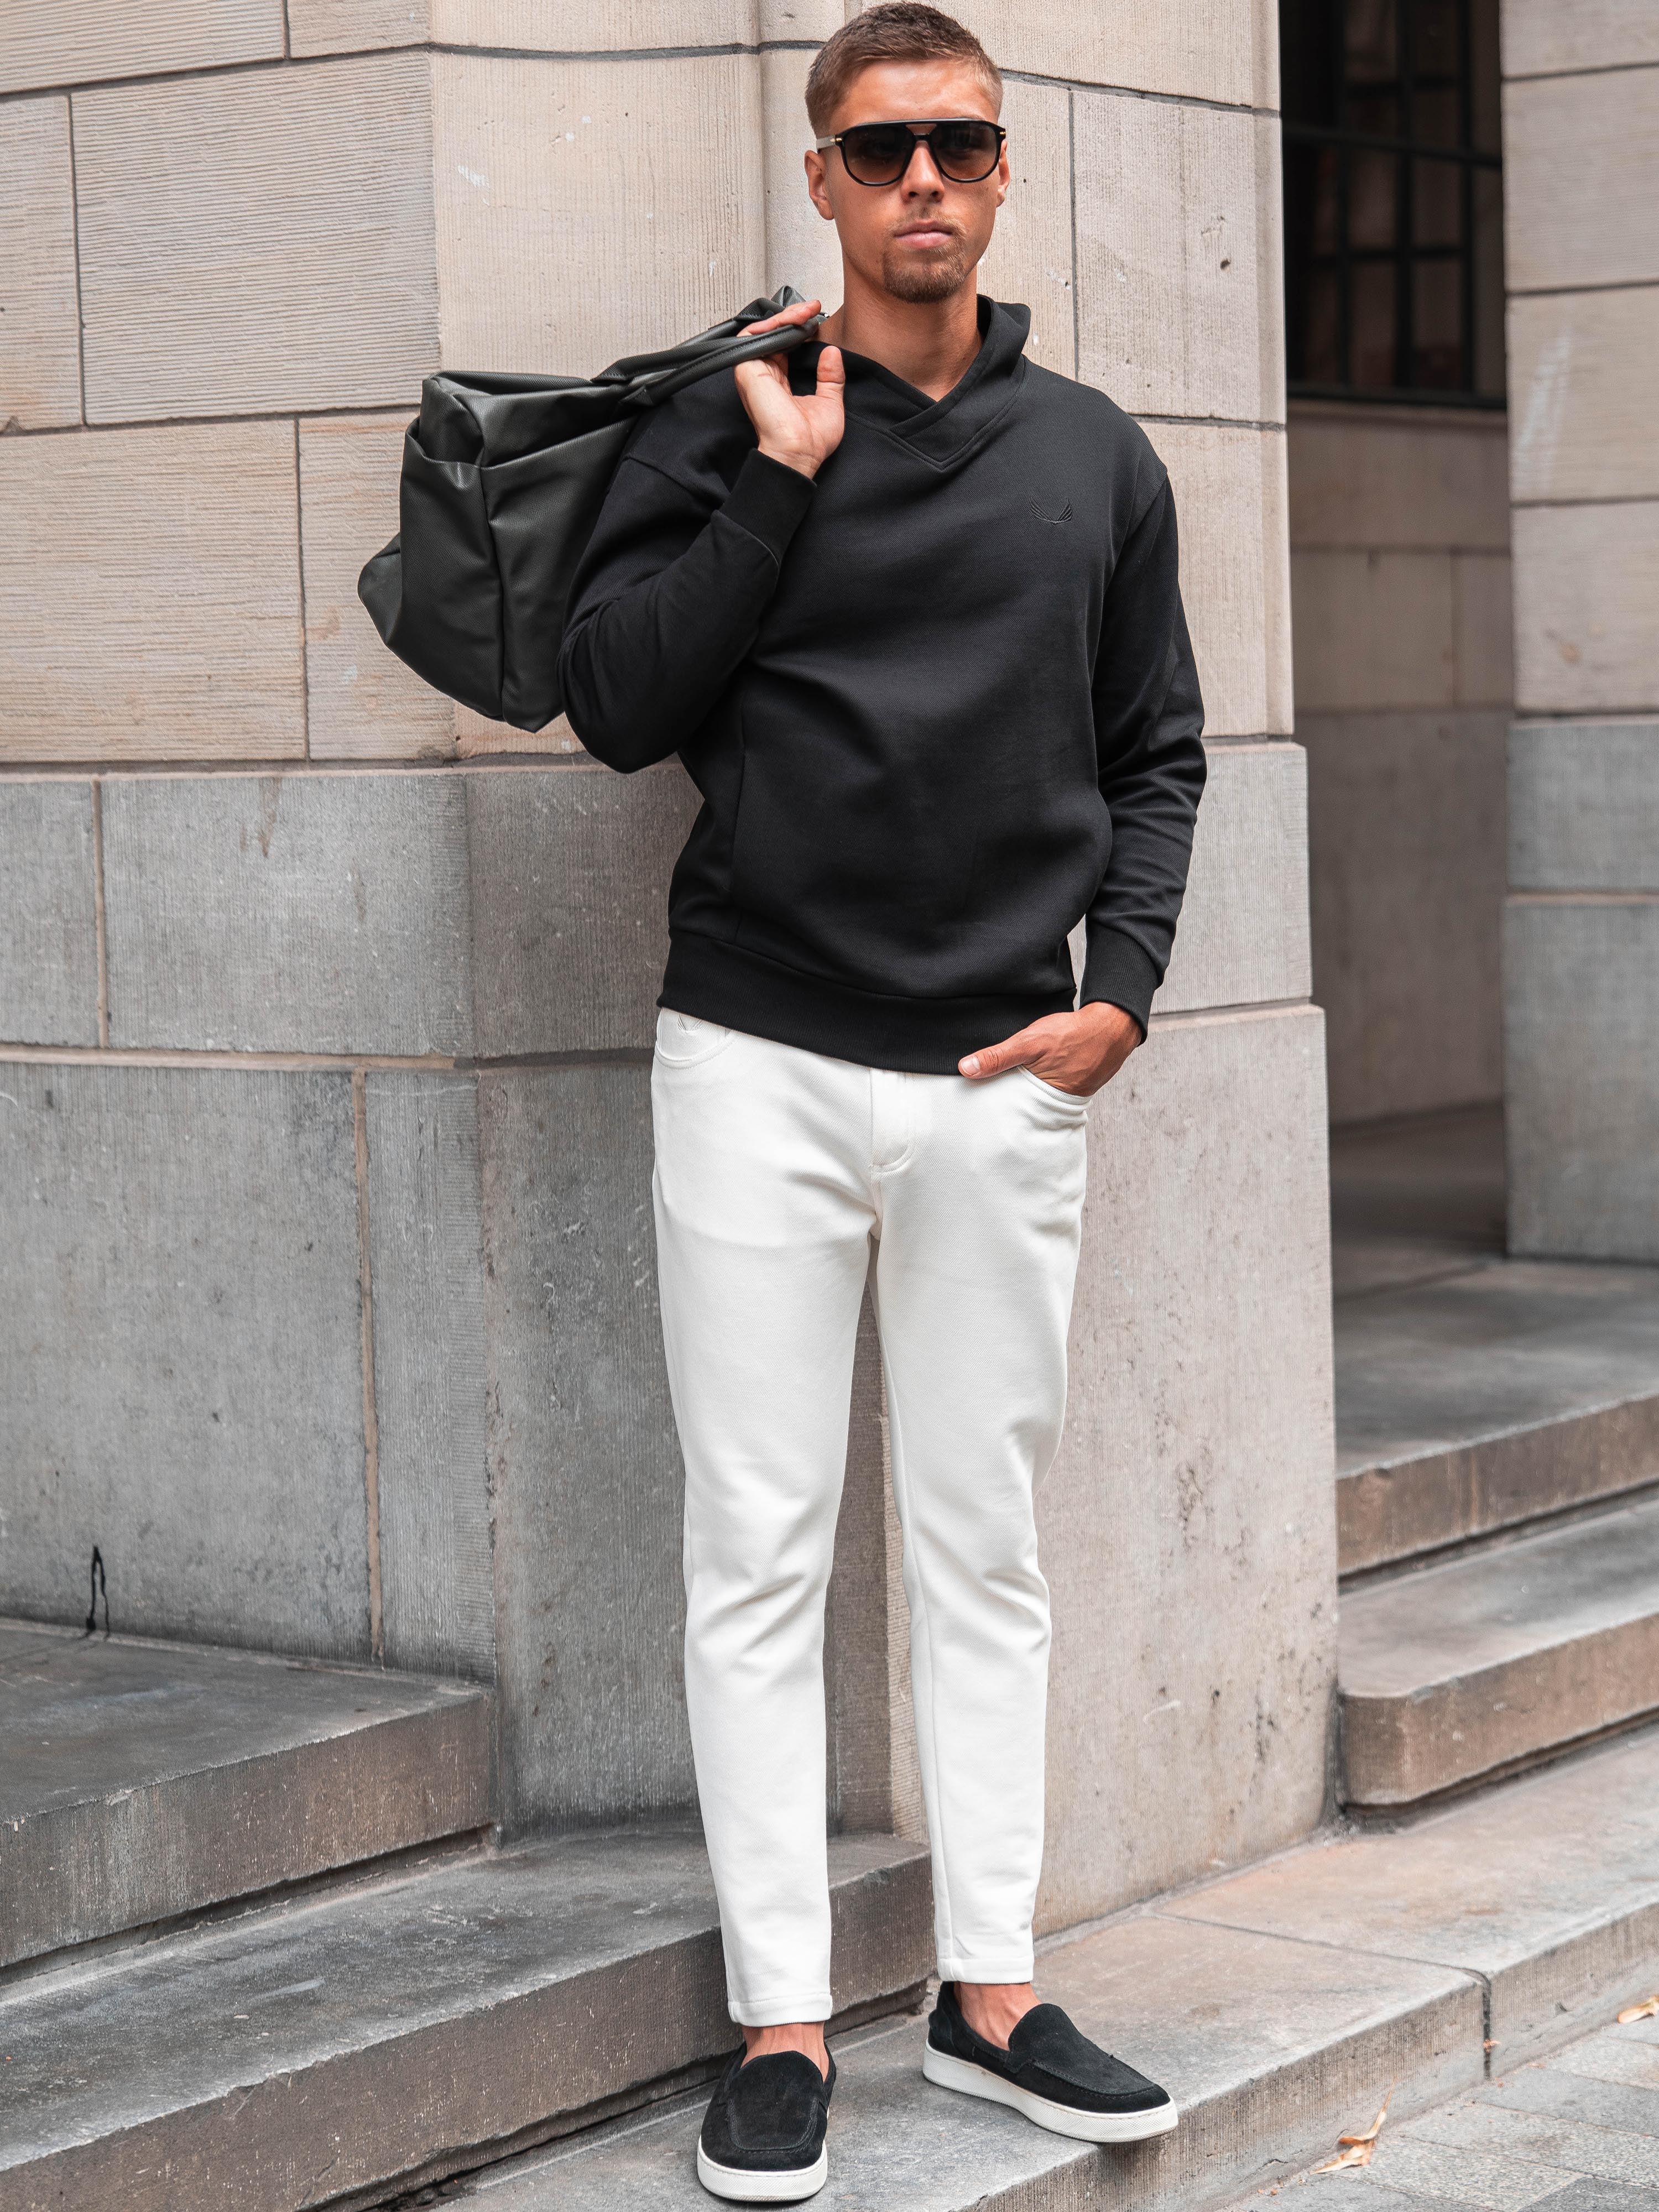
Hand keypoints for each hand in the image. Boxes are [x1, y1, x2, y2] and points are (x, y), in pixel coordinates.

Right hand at [733, 298, 844, 478]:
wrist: (798, 455)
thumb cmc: (811, 442)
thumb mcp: (830, 402)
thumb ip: (830, 378)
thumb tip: (832, 351)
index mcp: (778, 384)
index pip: (784, 346)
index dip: (799, 329)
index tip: (818, 319)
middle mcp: (764, 376)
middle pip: (773, 334)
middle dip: (792, 316)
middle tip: (813, 308)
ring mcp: (754, 371)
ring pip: (763, 330)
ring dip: (784, 316)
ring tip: (806, 311)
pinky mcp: (748, 369)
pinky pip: (754, 335)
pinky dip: (773, 323)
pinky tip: (793, 320)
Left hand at [958, 1001, 1141, 1097]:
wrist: (1111, 1028)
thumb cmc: (1071, 1035)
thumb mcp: (1029, 1043)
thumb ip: (998, 1057)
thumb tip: (966, 1068)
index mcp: (1036, 1098)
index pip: (1006, 1111)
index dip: (991, 1109)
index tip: (973, 1109)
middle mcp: (1050, 1103)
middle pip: (1020, 1108)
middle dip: (1006, 1105)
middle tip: (987, 1103)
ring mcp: (1063, 1096)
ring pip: (1034, 1099)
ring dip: (1024, 1095)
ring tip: (1009, 1090)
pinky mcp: (1073, 1087)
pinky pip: (1050, 1090)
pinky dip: (1041, 1086)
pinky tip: (1037, 1076)